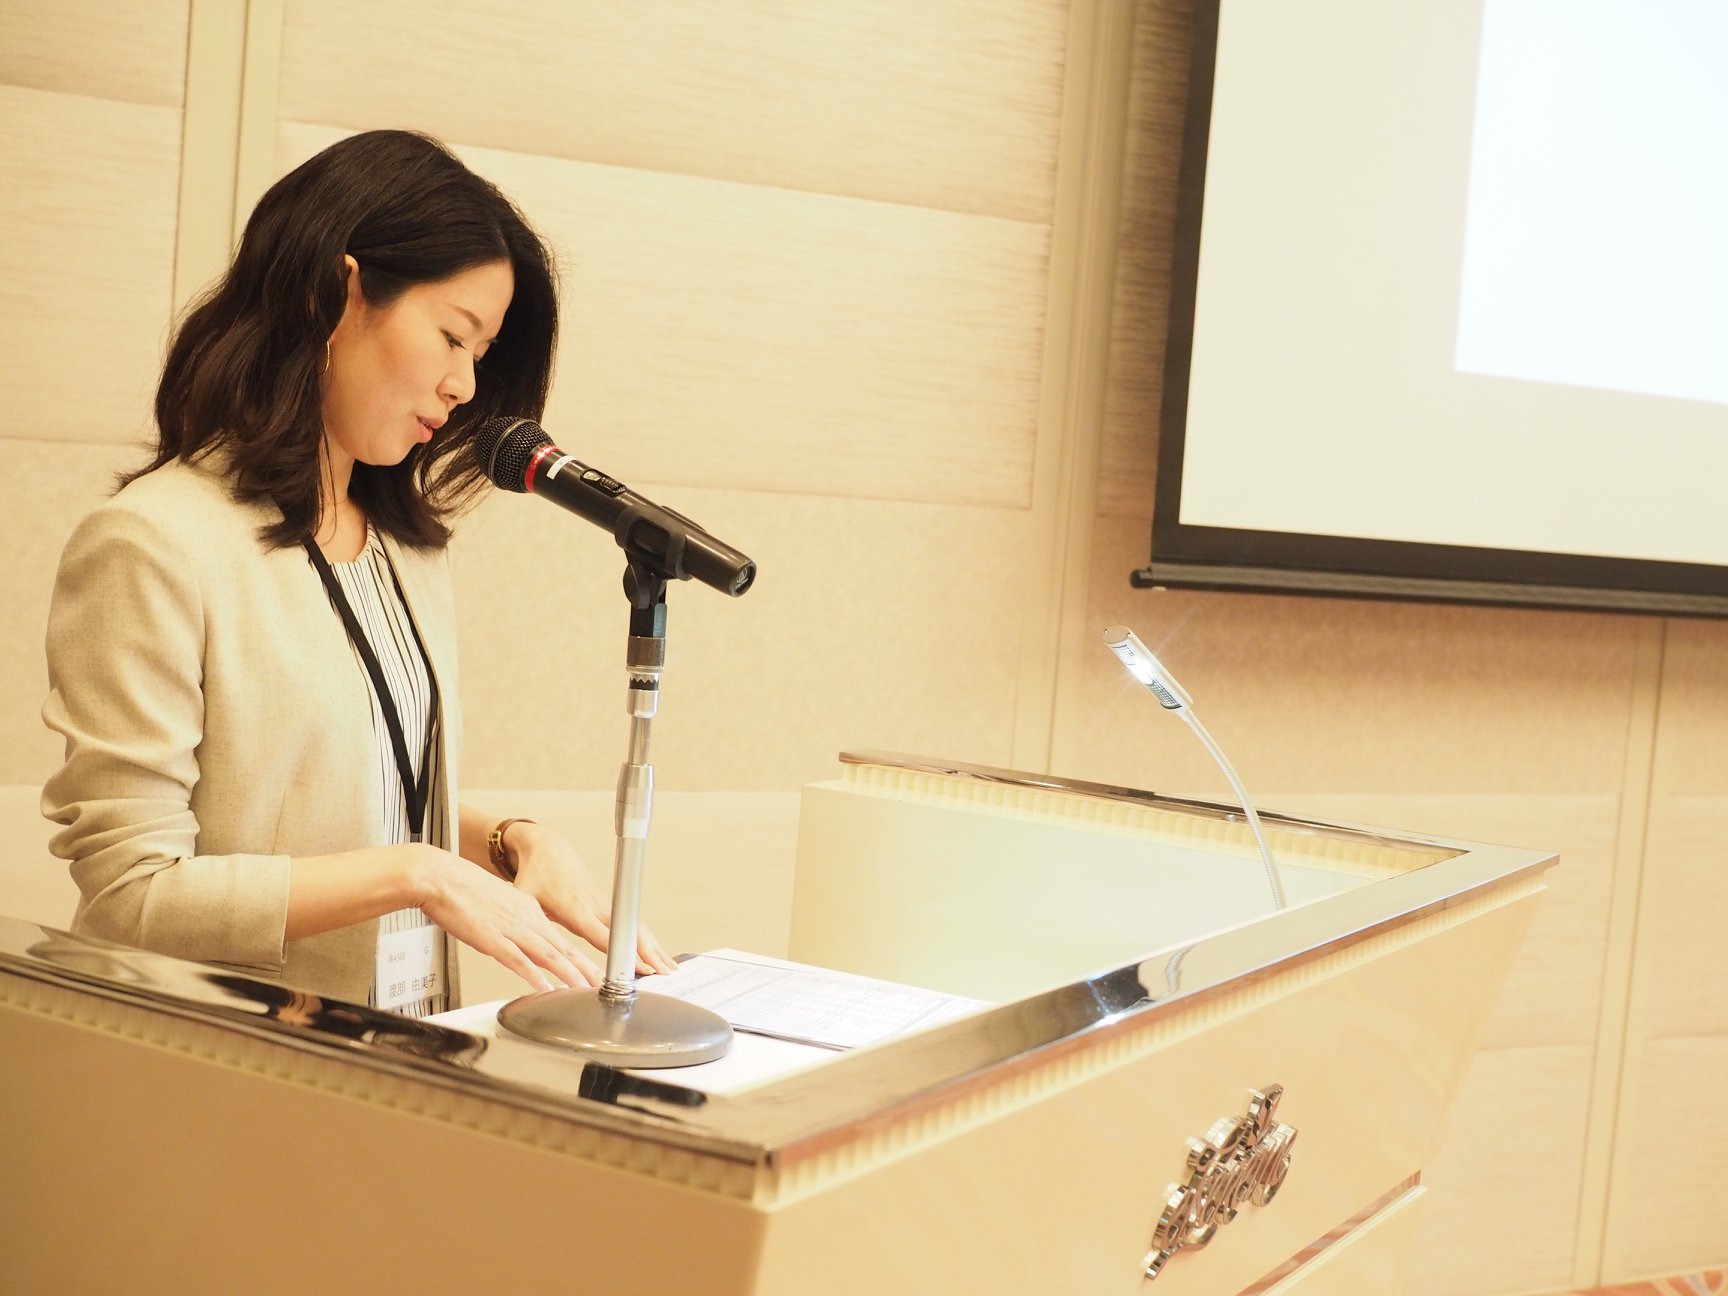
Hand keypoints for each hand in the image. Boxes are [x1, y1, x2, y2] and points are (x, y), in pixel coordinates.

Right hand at [411, 844, 603, 991]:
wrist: (439, 877)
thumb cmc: (461, 890)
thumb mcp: (498, 903)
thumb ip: (512, 920)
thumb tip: (519, 937)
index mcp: (527, 908)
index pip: (560, 937)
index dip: (579, 957)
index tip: (592, 971)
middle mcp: (525, 918)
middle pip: (563, 947)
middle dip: (586, 969)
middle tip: (604, 984)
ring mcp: (510, 928)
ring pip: (548, 954)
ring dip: (570, 974)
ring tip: (585, 990)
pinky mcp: (492, 938)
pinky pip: (518, 961)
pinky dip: (535, 977)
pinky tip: (546, 989)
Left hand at [501, 822, 676, 976]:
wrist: (547, 847)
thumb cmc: (534, 874)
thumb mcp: (523, 898)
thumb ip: (522, 923)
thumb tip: (514, 949)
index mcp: (574, 908)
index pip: (602, 935)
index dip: (620, 951)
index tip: (635, 967)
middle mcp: (594, 905)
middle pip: (627, 932)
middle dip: (647, 953)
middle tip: (663, 973)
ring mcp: (604, 903)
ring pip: (635, 927)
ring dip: (653, 947)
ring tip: (669, 969)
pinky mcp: (608, 902)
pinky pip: (632, 922)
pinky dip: (647, 939)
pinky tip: (658, 954)